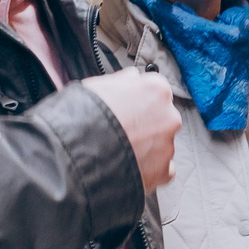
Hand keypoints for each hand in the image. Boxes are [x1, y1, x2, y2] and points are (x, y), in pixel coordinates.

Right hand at [82, 67, 179, 190]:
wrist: (78, 151)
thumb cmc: (85, 115)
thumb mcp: (99, 85)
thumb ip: (123, 81)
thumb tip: (132, 77)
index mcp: (156, 89)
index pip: (156, 91)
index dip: (140, 100)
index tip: (130, 108)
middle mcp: (169, 116)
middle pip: (163, 118)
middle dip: (147, 124)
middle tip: (124, 131)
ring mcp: (167, 145)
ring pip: (162, 144)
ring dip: (147, 147)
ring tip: (121, 151)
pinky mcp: (163, 171)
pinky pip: (163, 170)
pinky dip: (151, 169)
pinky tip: (133, 167)